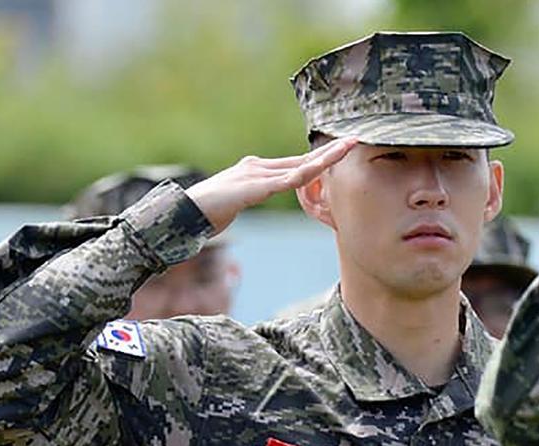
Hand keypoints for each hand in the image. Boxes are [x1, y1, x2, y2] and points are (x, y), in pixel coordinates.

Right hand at [185, 137, 357, 234]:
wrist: (183, 211)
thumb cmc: (208, 210)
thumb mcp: (237, 201)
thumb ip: (253, 194)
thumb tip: (261, 194)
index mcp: (256, 169)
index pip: (295, 163)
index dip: (320, 157)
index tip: (341, 151)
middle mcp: (258, 167)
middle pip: (301, 159)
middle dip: (329, 152)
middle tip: (354, 141)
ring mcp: (254, 175)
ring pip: (298, 167)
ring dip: (324, 159)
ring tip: (346, 149)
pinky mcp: (250, 188)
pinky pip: (282, 182)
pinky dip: (301, 176)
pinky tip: (317, 170)